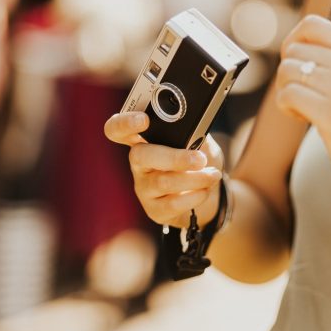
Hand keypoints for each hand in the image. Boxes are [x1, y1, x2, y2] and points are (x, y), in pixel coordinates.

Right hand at [104, 112, 222, 227]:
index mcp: (144, 139)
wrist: (212, 194)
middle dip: (173, 158)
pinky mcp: (154, 210)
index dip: (124, 123)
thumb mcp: (200, 140)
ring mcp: (143, 187)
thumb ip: (195, 132)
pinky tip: (205, 190)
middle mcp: (138, 163)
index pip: (117, 129)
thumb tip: (197, 129)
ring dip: (194, 178)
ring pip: (162, 182)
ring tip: (212, 174)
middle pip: (139, 156)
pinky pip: (171, 203)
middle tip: (200, 159)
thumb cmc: (200, 161)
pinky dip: (194, 196)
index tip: (144, 120)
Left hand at [276, 14, 330, 194]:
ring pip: (287, 70)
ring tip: (303, 106)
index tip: (298, 65)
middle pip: (294, 50)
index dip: (293, 43)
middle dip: (289, 72)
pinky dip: (286, 106)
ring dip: (287, 89)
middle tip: (303, 94)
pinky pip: (289, 95)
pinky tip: (303, 117)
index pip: (312, 26)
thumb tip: (300, 55)